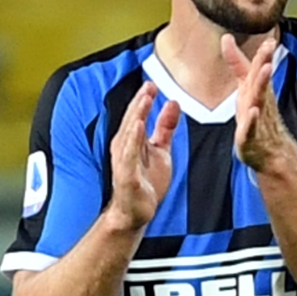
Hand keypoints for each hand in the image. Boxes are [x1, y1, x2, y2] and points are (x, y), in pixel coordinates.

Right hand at [108, 82, 180, 229]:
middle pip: (133, 120)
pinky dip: (133, 140)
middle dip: (140, 102)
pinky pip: (130, 155)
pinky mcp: (127, 175)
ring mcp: (124, 161)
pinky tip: (139, 126)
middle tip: (149, 85)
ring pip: (130, 134)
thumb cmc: (146, 182)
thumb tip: (172, 103)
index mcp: (131, 140)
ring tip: (145, 99)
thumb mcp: (161, 150)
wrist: (136, 212)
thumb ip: (165, 128)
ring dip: (137, 115)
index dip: (144, 99)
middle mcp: (124, 147)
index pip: (137, 115)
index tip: (152, 83)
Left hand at [221, 34, 288, 170]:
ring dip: (263, 84)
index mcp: (256, 88)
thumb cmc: (256, 114)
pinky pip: (251, 126)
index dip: (263, 53)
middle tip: (270, 48)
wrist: (270, 150)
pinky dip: (252, 119)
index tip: (270, 39)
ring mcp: (256, 117)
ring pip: (260, 98)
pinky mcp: (250, 135)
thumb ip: (236, 62)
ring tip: (266, 70)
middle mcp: (258, 99)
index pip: (258, 67)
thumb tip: (227, 37)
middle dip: (264, 62)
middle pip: (261, 79)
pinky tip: (253, 111)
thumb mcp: (244, 85)